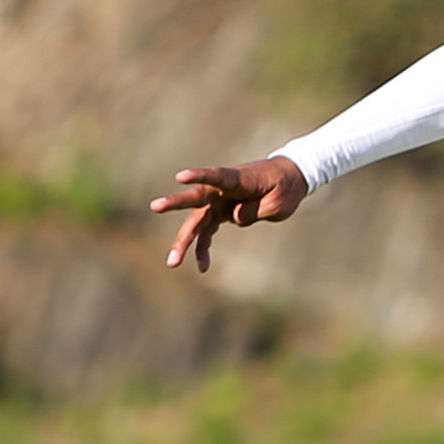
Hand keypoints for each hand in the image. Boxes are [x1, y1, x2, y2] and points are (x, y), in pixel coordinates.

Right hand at [152, 157, 309, 272]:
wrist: (288, 179)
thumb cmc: (285, 187)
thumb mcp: (278, 203)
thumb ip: (253, 211)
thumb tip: (233, 218)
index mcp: (239, 180)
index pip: (217, 176)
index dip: (200, 176)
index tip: (181, 176)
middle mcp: (224, 190)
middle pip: (197, 197)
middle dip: (176, 203)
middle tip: (155, 206)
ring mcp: (220, 201)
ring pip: (197, 221)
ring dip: (185, 242)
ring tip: (172, 263)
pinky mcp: (222, 212)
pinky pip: (208, 231)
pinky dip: (204, 248)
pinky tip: (202, 267)